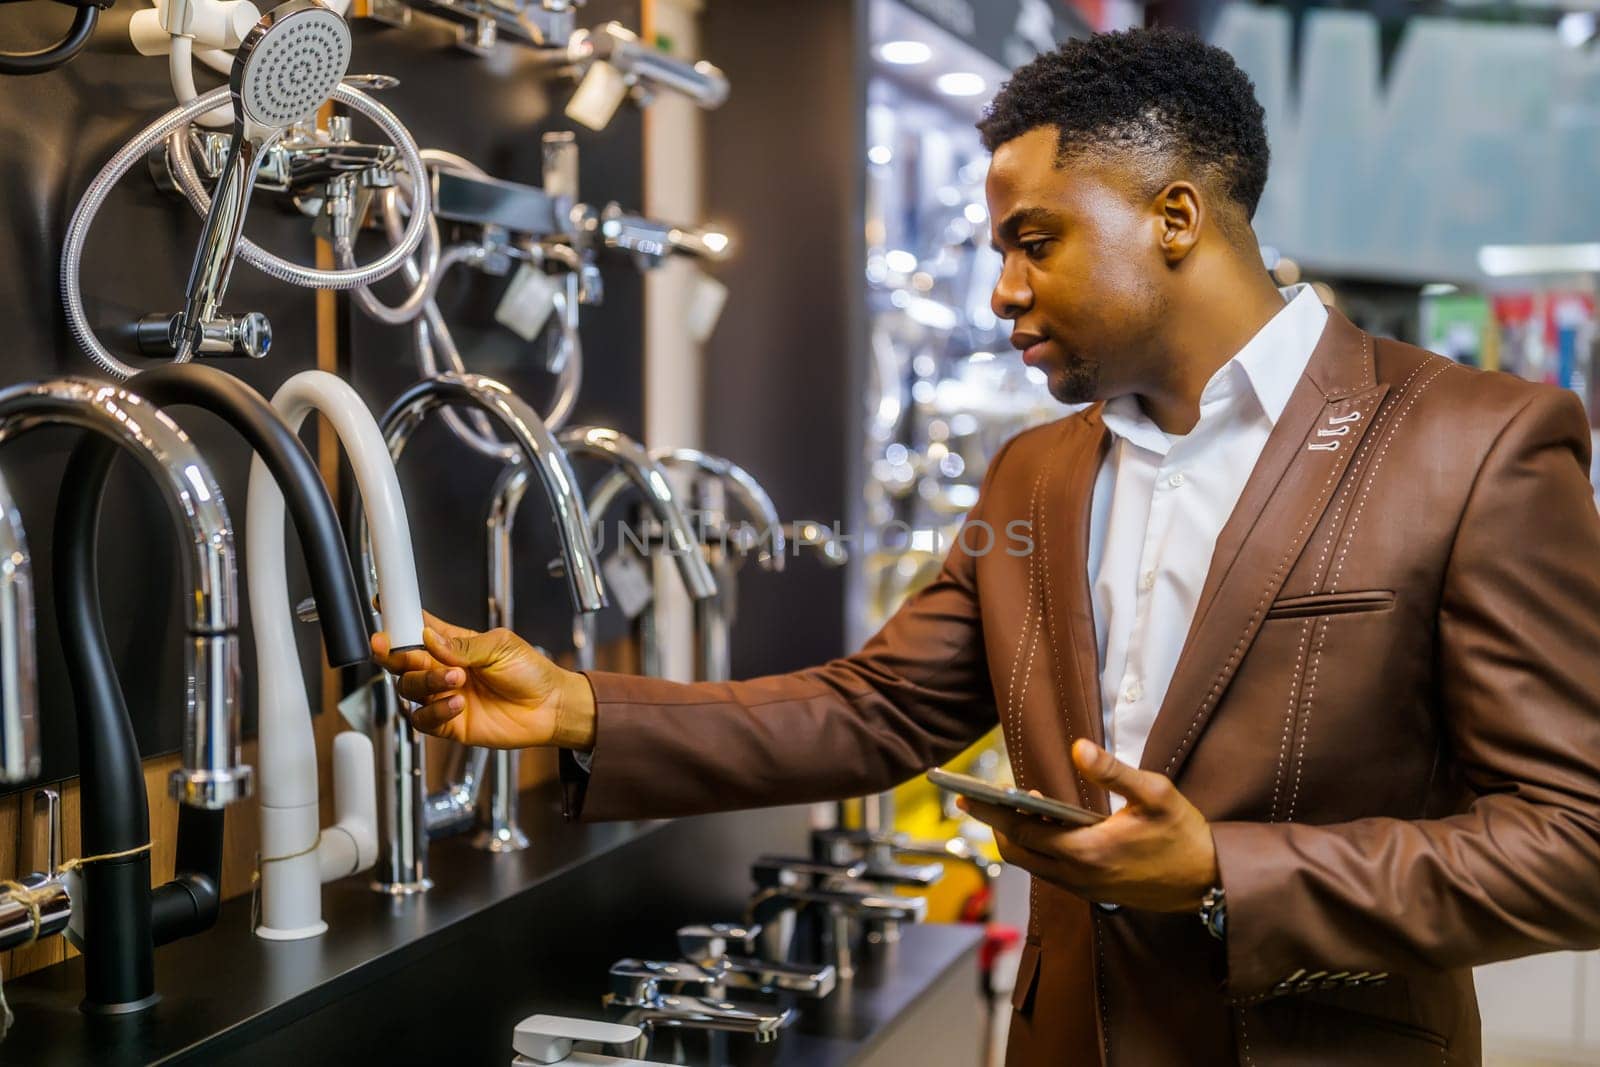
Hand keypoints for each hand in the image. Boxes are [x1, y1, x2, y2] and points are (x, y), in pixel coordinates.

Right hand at [369, 610, 596, 749]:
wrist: (550, 707)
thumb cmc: (530, 672)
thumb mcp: (501, 647)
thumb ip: (463, 645)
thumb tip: (429, 636)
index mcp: (453, 644)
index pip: (417, 628)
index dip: (398, 619)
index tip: (382, 604)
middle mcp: (443, 669)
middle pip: (402, 660)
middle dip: (397, 654)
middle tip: (406, 653)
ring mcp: (443, 696)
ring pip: (409, 688)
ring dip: (426, 682)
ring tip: (456, 679)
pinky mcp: (449, 723)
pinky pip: (423, 719)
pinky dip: (435, 711)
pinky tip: (457, 703)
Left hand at [957, 739, 1218, 911]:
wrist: (1210, 881)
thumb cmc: (1184, 834)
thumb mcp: (1155, 793)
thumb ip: (1113, 772)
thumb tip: (1078, 748)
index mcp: (1088, 851)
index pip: (1024, 831)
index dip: (992, 813)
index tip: (965, 796)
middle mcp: (1079, 875)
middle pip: (1018, 853)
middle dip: (996, 827)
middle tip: (980, 800)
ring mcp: (1085, 888)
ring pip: (1032, 865)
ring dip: (1017, 838)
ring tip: (1009, 808)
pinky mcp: (1093, 893)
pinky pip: (1050, 872)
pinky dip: (1037, 850)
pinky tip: (1043, 826)